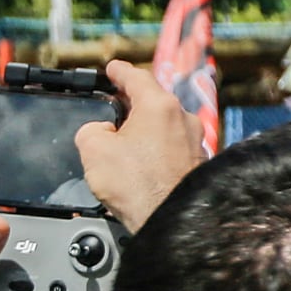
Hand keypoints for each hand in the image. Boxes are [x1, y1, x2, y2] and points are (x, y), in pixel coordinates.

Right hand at [76, 61, 201, 231]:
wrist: (172, 221)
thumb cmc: (138, 186)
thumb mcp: (94, 150)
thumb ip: (91, 130)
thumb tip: (102, 130)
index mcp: (160, 106)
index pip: (137, 77)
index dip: (120, 72)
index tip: (113, 69)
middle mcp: (184, 119)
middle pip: (154, 101)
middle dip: (133, 103)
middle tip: (115, 105)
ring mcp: (195, 142)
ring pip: (165, 126)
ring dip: (146, 130)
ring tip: (125, 144)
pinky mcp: (199, 164)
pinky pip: (174, 148)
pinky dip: (158, 151)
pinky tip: (144, 166)